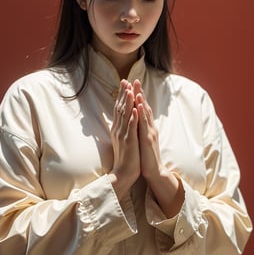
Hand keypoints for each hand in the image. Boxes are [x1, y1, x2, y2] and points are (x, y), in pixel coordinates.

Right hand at [109, 80, 139, 199]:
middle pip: (121, 108)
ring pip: (125, 116)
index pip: (119, 109)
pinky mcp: (129, 142)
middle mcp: (119, 130)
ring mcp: (123, 135)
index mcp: (118, 129)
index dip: (122, 95)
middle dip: (124, 94)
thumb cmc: (126, 157)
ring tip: (130, 90)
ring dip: (128, 102)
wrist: (123, 173)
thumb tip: (123, 118)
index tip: (125, 83)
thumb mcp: (123, 139)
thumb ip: (123, 128)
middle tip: (126, 81)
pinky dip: (132, 118)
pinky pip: (131, 128)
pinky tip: (135, 110)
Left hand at [133, 79, 183, 217]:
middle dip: (140, 93)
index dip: (137, 96)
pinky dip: (142, 114)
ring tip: (137, 88)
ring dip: (142, 100)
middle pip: (145, 107)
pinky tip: (139, 106)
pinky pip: (144, 124)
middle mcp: (150, 127)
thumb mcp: (142, 139)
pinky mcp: (148, 139)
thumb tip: (136, 120)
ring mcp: (150, 132)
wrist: (153, 171)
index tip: (131, 84)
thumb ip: (140, 128)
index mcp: (147, 127)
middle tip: (134, 79)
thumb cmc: (146, 156)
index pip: (142, 108)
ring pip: (145, 113)